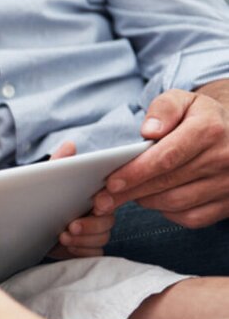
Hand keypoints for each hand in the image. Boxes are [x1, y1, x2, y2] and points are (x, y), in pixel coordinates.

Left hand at [44, 142, 114, 257]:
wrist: (23, 225)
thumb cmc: (39, 198)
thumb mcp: (46, 179)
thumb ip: (58, 164)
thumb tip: (70, 144)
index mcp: (90, 195)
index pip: (108, 198)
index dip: (106, 202)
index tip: (94, 204)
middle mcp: (95, 214)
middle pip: (108, 221)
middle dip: (91, 225)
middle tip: (71, 225)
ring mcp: (91, 233)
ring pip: (102, 238)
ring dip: (84, 239)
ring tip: (64, 236)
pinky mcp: (85, 249)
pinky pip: (94, 254)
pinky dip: (82, 251)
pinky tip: (68, 247)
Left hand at [92, 87, 228, 227]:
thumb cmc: (199, 116)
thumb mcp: (182, 100)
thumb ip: (163, 109)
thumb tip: (149, 131)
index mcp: (209, 130)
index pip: (166, 157)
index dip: (136, 172)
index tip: (111, 182)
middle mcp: (224, 159)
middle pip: (167, 183)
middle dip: (130, 192)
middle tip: (103, 199)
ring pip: (177, 203)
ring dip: (145, 201)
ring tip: (125, 195)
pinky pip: (192, 217)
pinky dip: (167, 212)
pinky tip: (153, 200)